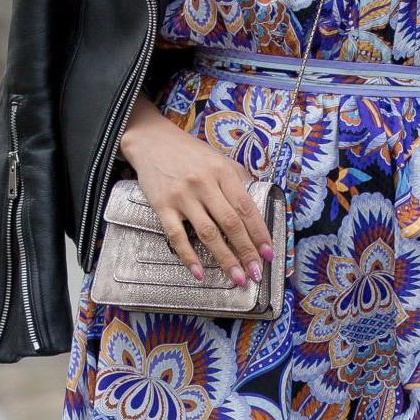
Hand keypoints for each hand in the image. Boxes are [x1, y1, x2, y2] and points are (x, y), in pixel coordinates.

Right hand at [118, 95, 276, 289]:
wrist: (151, 141)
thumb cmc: (190, 153)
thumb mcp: (218, 159)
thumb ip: (237, 181)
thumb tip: (257, 208)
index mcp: (222, 172)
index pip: (246, 207)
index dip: (259, 233)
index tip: (268, 253)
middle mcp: (204, 184)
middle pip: (230, 223)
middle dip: (246, 251)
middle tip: (256, 274)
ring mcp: (182, 196)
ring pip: (208, 233)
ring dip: (225, 258)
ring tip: (237, 278)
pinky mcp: (161, 206)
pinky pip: (177, 236)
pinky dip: (189, 256)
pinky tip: (200, 273)